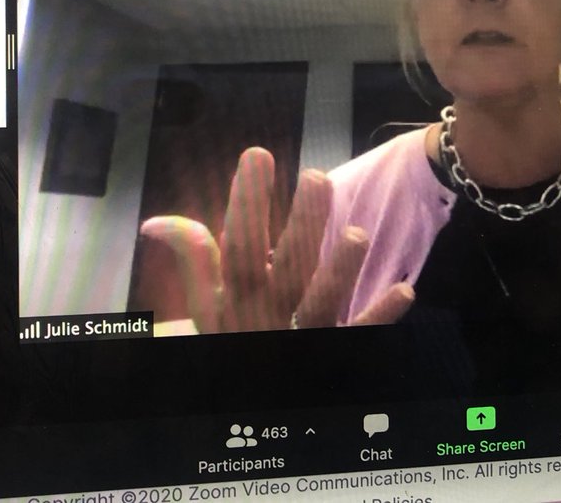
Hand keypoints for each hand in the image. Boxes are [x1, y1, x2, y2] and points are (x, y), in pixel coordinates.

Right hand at [140, 147, 413, 332]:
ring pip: (322, 304)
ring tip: (356, 234)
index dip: (246, 202)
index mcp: (236, 297)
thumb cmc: (231, 337)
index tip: (258, 155)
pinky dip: (380, 316)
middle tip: (317, 177)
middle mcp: (269, 316)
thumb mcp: (206, 305)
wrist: (248, 405)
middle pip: (286, 269)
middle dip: (301, 224)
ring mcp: (304, 337)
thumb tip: (156, 222)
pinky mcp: (336, 353)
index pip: (238, 245)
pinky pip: (359, 337)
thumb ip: (192, 259)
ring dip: (340, 271)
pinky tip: (404, 289)